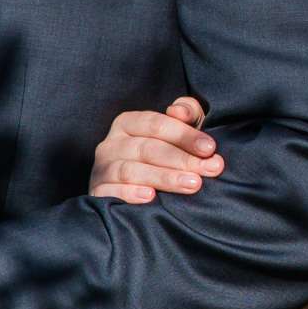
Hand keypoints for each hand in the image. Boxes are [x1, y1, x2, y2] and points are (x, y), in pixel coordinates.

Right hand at [89, 96, 222, 203]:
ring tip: (192, 184)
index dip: (185, 135)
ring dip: (164, 178)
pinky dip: (130, 193)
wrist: (133, 190)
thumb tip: (179, 110)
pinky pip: (110, 192)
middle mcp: (111, 144)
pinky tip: (151, 197)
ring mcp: (101, 169)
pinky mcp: (97, 192)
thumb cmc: (164, 155)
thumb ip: (186, 113)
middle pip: (147, 148)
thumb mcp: (178, 131)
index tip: (210, 148)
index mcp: (128, 123)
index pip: (156, 124)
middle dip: (182, 159)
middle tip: (210, 169)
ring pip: (131, 170)